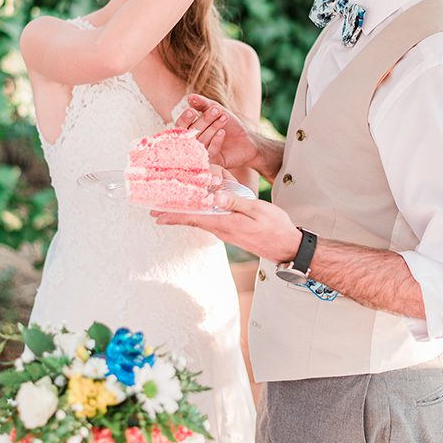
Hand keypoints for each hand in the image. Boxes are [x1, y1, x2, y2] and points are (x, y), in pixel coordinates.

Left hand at [152, 190, 302, 263]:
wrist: (287, 246)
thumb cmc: (276, 227)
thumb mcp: (258, 210)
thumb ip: (236, 202)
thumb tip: (215, 196)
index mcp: (226, 223)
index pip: (194, 218)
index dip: (174, 216)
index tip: (157, 215)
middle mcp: (222, 229)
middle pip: (193, 220)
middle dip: (174, 215)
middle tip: (155, 211)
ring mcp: (227, 232)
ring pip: (201, 221)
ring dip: (186, 214)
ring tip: (172, 208)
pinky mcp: (232, 231)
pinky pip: (211, 222)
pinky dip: (200, 214)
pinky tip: (199, 209)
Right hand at [177, 94, 258, 169]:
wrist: (248, 140)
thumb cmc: (229, 124)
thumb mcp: (217, 110)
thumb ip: (203, 104)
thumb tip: (190, 98)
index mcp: (189, 131)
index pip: (180, 126)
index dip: (185, 119)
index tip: (192, 111)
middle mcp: (192, 144)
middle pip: (191, 133)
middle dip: (204, 120)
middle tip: (217, 110)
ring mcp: (201, 154)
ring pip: (201, 141)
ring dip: (213, 128)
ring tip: (224, 117)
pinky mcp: (212, 163)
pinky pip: (210, 152)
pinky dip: (216, 140)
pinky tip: (222, 132)